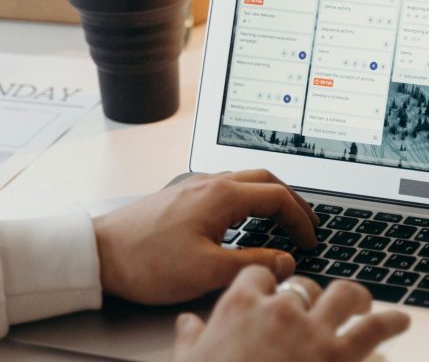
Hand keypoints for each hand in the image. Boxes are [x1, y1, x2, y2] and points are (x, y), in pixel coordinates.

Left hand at [93, 170, 318, 303]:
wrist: (97, 252)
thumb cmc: (145, 261)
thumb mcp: (206, 271)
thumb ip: (253, 263)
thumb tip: (286, 260)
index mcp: (222, 195)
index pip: (279, 197)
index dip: (301, 218)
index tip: (310, 239)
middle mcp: (211, 182)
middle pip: (267, 178)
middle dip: (293, 200)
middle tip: (307, 222)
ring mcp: (196, 185)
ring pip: (247, 179)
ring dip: (271, 196)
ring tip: (283, 219)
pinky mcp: (183, 194)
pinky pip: (228, 186)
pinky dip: (249, 197)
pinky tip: (245, 218)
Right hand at [173, 266, 409, 361]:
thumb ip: (190, 340)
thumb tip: (186, 323)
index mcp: (241, 307)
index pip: (258, 276)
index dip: (267, 283)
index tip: (271, 292)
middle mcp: (281, 310)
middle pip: (303, 285)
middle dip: (314, 293)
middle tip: (323, 304)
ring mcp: (314, 331)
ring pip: (345, 295)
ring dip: (360, 299)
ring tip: (369, 305)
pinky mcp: (340, 355)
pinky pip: (374, 330)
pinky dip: (391, 324)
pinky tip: (400, 326)